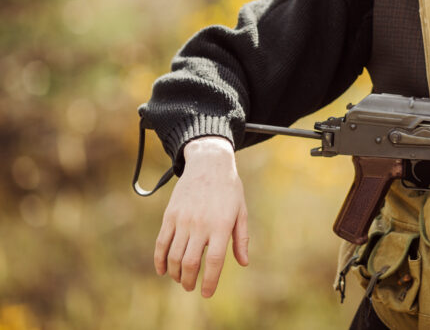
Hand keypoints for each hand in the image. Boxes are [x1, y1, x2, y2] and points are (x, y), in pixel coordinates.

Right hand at [153, 136, 249, 296]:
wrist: (209, 163)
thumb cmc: (229, 189)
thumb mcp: (241, 211)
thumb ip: (241, 238)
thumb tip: (243, 262)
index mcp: (221, 225)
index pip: (214, 261)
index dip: (209, 280)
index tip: (206, 293)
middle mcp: (201, 224)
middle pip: (191, 262)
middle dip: (190, 281)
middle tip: (191, 287)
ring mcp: (183, 220)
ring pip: (174, 256)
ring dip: (176, 273)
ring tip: (181, 279)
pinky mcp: (170, 215)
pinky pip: (161, 242)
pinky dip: (159, 260)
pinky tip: (163, 270)